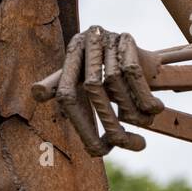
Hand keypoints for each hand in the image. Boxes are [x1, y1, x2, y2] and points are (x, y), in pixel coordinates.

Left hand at [32, 26, 163, 156]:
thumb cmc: (97, 71)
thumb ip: (61, 90)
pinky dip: (144, 93)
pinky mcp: (126, 39)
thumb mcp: (76, 78)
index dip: (81, 125)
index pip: (67, 95)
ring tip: (146, 123)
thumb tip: (36, 92)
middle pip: (92, 87)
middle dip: (110, 121)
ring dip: (131, 108)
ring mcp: (105, 40)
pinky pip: (133, 70)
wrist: (125, 45)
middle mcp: (84, 45)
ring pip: (114, 80)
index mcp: (68, 60)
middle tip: (129, 142)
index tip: (99, 151)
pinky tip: (155, 109)